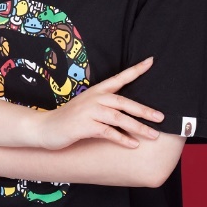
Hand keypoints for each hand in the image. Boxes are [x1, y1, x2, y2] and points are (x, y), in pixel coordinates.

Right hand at [37, 57, 163, 149]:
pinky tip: (133, 145)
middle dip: (144, 110)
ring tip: (153, 135)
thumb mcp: (88, 107)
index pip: (120, 77)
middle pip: (124, 101)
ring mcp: (89, 111)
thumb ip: (106, 106)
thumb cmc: (70, 118)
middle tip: (161, 117)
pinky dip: (122, 139)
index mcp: (97, 91)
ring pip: (119, 118)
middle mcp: (95, 98)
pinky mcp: (85, 126)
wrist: (45, 128)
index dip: (136, 69)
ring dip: (138, 127)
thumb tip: (129, 112)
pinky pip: (108, 132)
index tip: (151, 61)